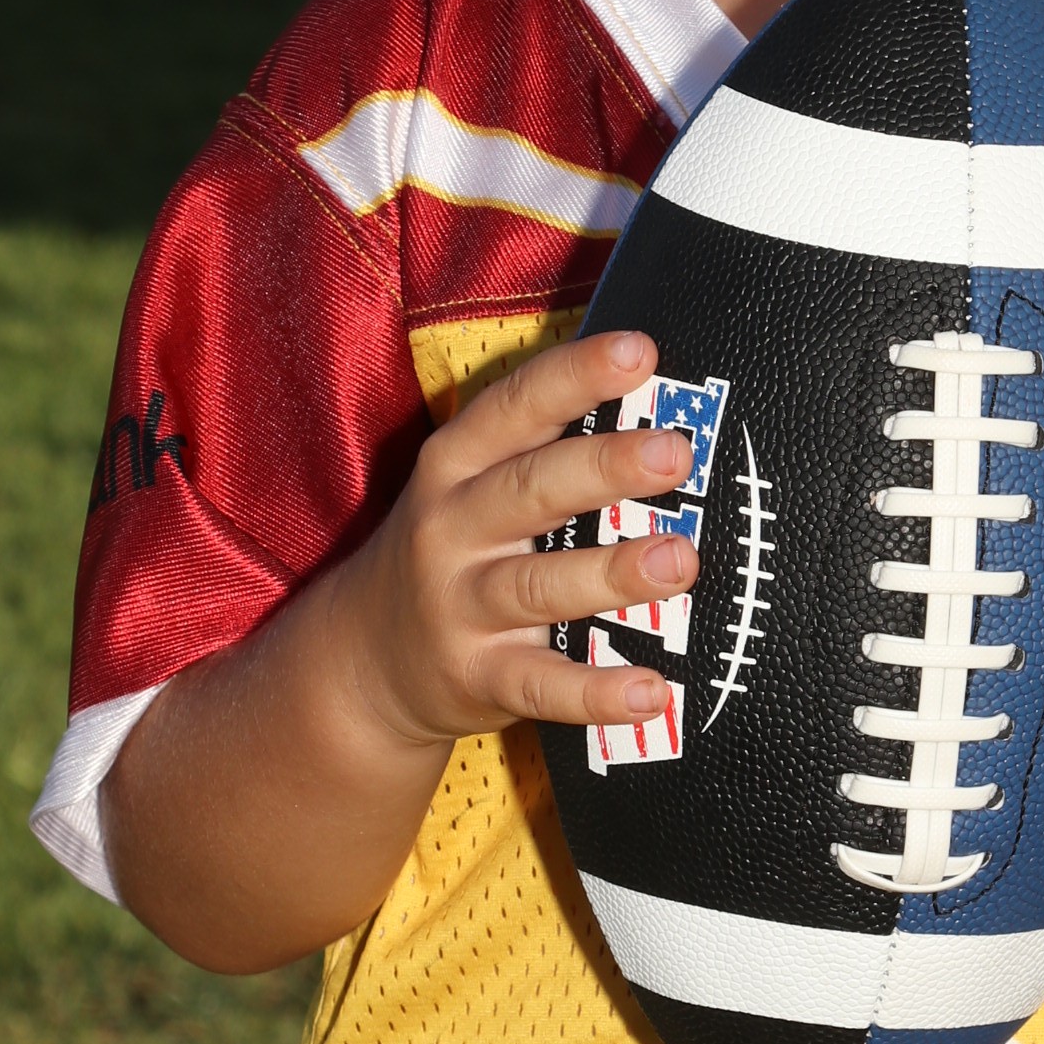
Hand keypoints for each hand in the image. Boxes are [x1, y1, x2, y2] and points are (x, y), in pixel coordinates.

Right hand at [341, 328, 696, 751]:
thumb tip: (655, 412)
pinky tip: (653, 690)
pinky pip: (542, 685)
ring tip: (680, 561)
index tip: (637, 352)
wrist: (363, 659)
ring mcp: (461, 605)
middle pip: (530, 489)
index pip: (516, 408)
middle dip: (604, 467)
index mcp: (456, 464)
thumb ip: (544, 450)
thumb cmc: (450, 552)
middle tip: (676, 454)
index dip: (575, 376)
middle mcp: (452, 527)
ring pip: (540, 585)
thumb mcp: (470, 487)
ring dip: (612, 573)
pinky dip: (597, 692)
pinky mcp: (477, 675)